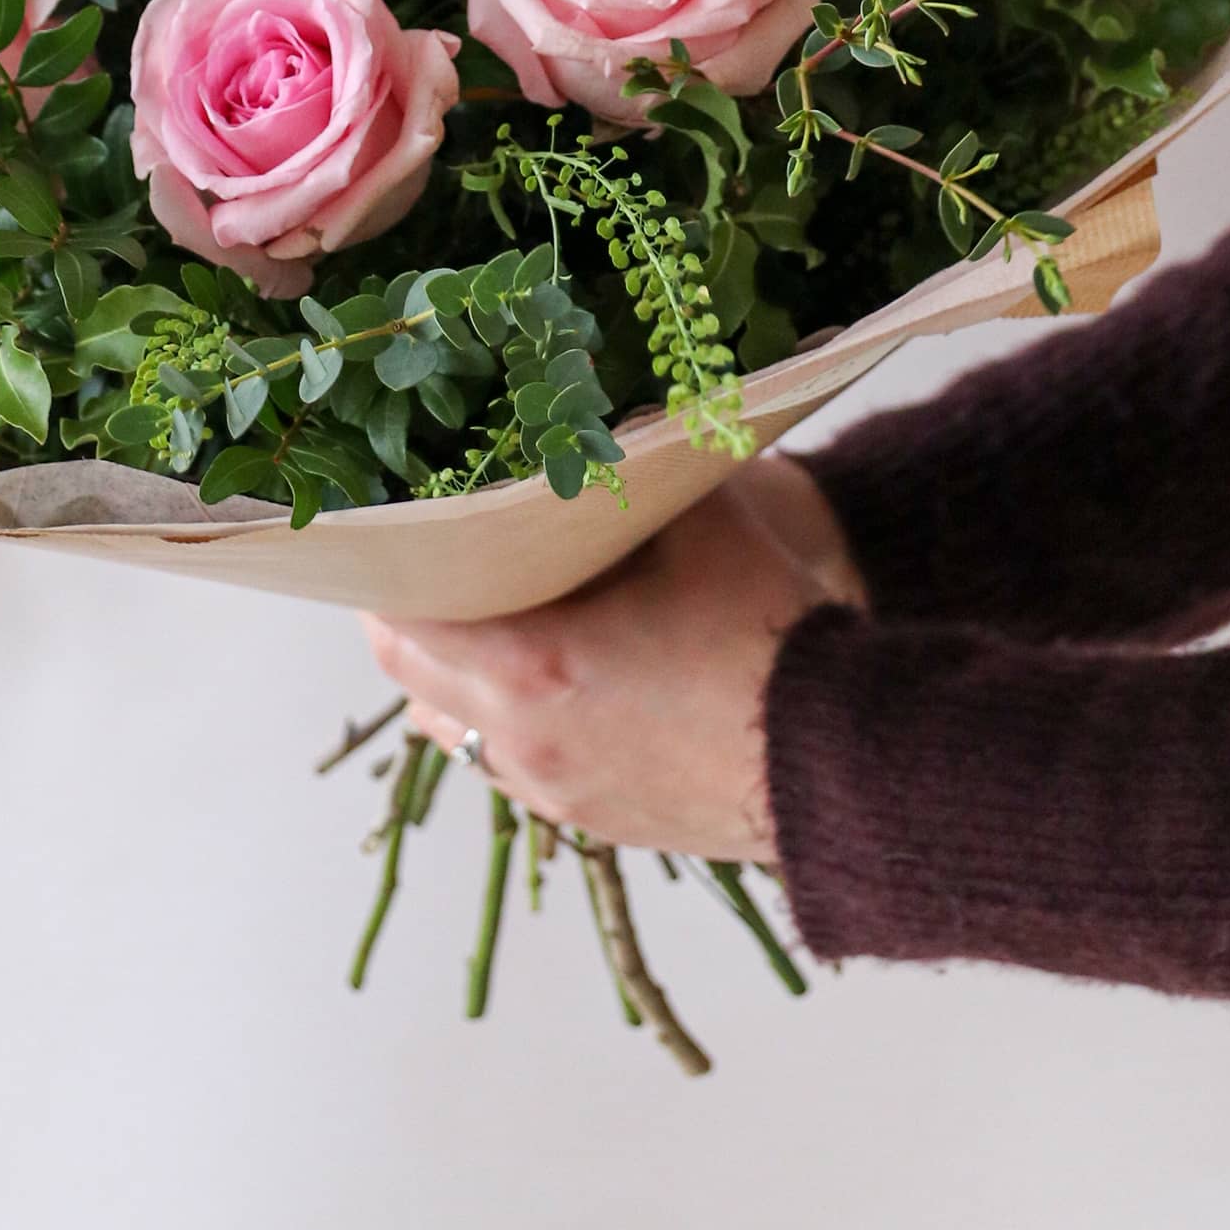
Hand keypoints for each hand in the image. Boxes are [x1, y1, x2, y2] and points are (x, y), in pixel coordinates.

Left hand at [362, 454, 867, 861]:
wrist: (844, 761)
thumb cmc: (772, 635)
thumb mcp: (700, 522)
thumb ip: (634, 465)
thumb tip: (600, 409)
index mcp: (531, 664)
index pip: (400, 618)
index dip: (385, 565)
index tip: (391, 522)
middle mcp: (522, 740)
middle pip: (407, 676)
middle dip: (408, 612)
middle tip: (425, 555)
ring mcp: (552, 790)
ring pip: (450, 729)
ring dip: (448, 673)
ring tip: (481, 610)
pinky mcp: (587, 820)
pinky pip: (506, 763)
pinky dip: (499, 716)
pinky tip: (545, 670)